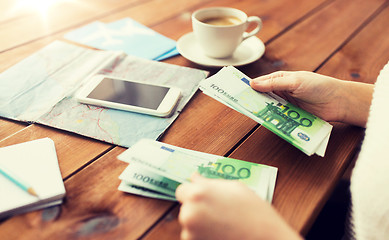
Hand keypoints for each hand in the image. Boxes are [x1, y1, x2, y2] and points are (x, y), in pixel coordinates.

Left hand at [176, 174, 301, 239]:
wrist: (267, 239)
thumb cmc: (254, 212)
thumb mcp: (235, 188)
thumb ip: (210, 182)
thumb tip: (195, 178)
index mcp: (197, 193)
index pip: (182, 190)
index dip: (193, 192)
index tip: (203, 196)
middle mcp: (189, 213)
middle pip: (185, 207)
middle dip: (197, 208)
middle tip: (218, 210)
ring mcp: (191, 233)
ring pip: (189, 224)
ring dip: (200, 223)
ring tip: (223, 223)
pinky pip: (195, 237)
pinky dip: (204, 236)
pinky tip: (221, 233)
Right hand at [250, 71, 373, 126]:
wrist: (338, 102)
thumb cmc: (318, 86)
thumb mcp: (295, 82)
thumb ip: (274, 84)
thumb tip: (253, 84)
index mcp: (281, 80)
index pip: (260, 82)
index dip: (248, 86)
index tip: (235, 90)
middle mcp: (281, 92)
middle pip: (262, 97)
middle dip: (252, 100)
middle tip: (240, 104)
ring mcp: (286, 105)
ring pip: (268, 108)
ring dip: (262, 110)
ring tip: (250, 113)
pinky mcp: (291, 116)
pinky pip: (278, 117)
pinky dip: (272, 118)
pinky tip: (265, 121)